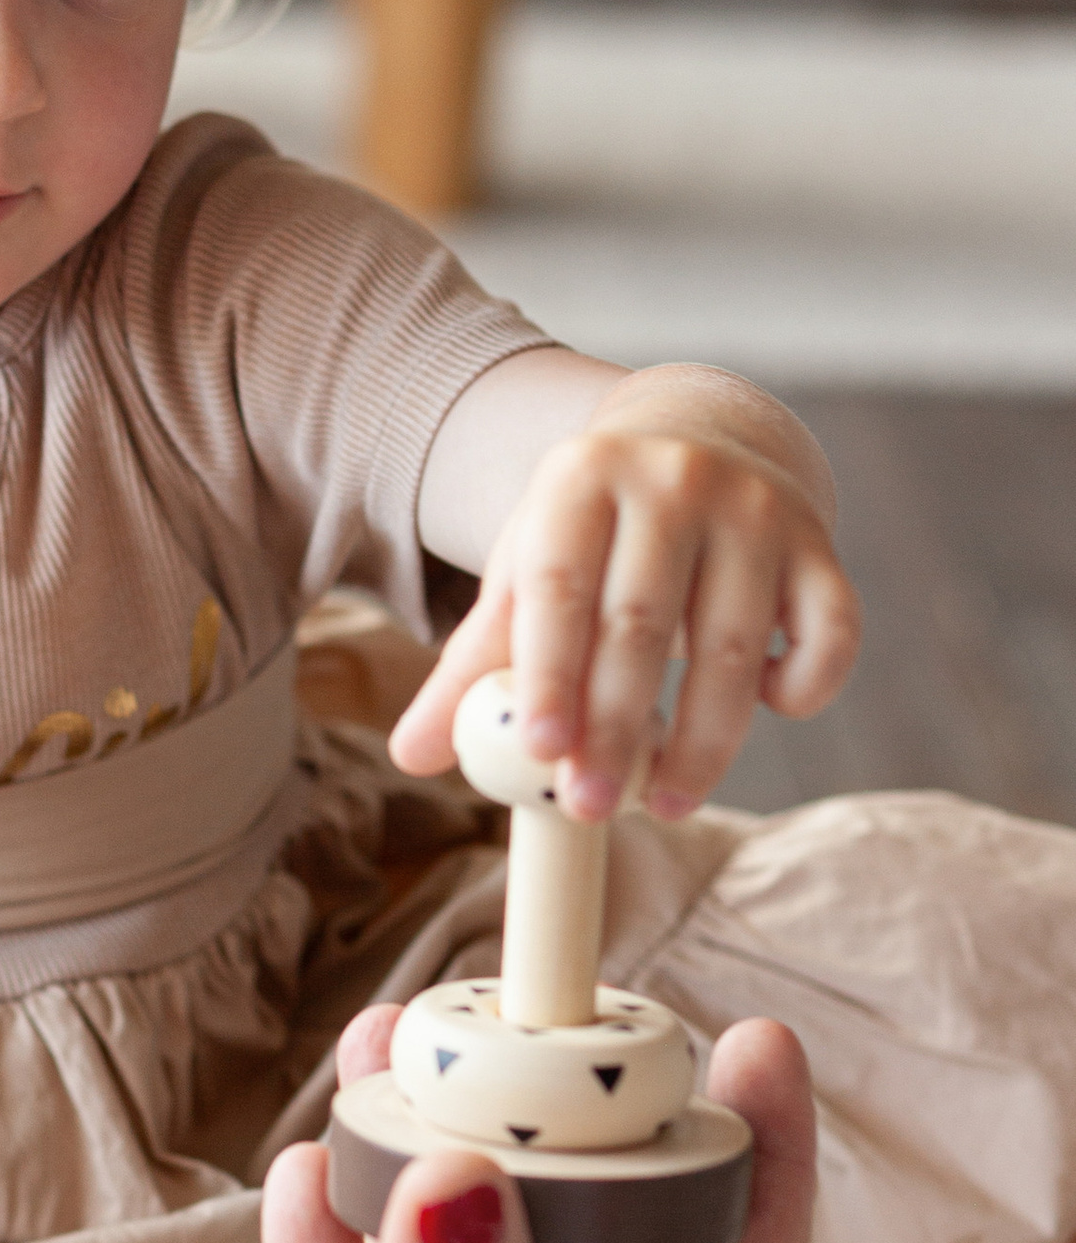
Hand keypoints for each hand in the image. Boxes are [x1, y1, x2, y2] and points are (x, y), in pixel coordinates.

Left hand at [392, 406, 859, 819]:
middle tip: (589, 806)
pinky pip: (830, 631)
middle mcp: (675, 480)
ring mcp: (756, 508)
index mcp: (581, 478)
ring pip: (735, 645)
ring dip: (703, 740)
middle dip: (614, 727)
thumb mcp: (526, 569)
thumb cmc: (592, 529)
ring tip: (663, 802)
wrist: (697, 436)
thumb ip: (472, 661)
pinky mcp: (819, 544)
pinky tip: (768, 713)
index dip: (550, 671)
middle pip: (641, 623)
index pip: (559, 585)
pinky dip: (804, 687)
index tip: (541, 752)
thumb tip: (412, 754)